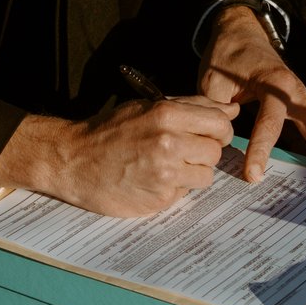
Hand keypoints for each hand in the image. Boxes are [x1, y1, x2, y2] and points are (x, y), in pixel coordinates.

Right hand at [0, 96, 239, 216]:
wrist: (73, 160)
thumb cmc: (110, 130)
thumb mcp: (146, 107)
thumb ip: (191, 106)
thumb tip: (232, 110)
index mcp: (167, 114)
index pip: (220, 122)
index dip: (219, 130)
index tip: (210, 134)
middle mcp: (169, 143)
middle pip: (215, 151)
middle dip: (204, 152)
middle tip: (183, 152)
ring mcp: (165, 173)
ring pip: (205, 175)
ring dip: (191, 172)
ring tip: (166, 166)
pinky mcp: (160, 198)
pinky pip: (185, 193)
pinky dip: (173, 188)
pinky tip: (152, 180)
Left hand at [196, 3, 305, 181]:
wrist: (239, 32)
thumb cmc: (226, 56)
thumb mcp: (213, 81)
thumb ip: (216, 113)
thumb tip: (218, 147)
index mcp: (274, 83)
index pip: (269, 123)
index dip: (260, 150)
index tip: (253, 175)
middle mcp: (294, 92)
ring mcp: (298, 99)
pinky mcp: (295, 106)